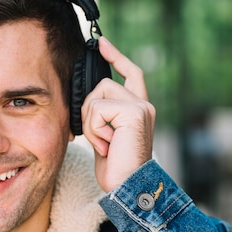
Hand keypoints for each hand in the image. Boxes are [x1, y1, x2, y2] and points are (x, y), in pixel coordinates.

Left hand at [81, 37, 155, 191]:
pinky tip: (106, 145)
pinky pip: (98, 109)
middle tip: (98, 137)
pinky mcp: (134, 112)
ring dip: (91, 121)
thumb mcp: (106, 136)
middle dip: (89, 110)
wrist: (128, 186)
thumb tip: (88, 100)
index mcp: (138, 108)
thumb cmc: (116, 167)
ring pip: (98, 95)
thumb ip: (102, 115)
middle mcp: (143, 105)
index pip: (131, 73)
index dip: (116, 57)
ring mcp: (140, 107)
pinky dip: (94, 129)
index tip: (102, 44)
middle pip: (103, 84)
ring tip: (104, 143)